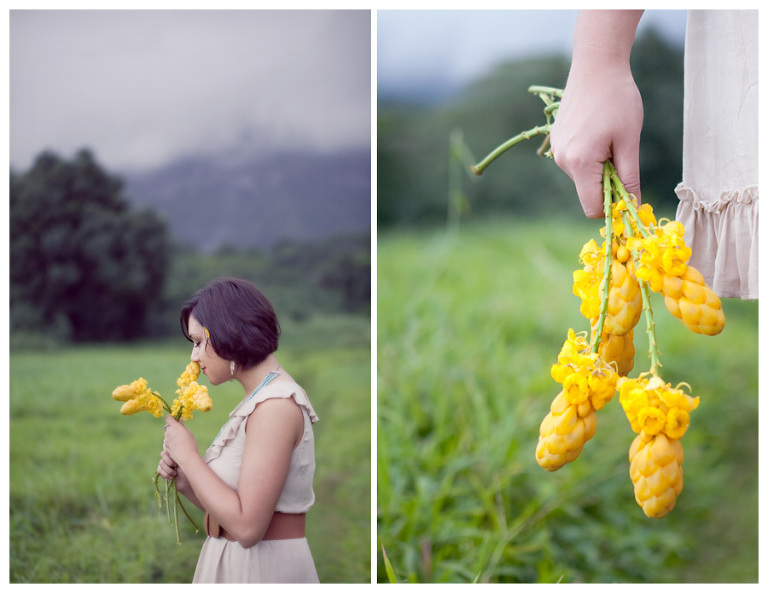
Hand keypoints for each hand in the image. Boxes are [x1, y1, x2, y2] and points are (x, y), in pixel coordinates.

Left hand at [160, 415, 198, 473]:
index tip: (174, 419)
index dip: (170, 418)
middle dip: (172, 429)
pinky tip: (177, 447)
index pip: (168, 418)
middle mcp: (168, 432)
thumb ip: (182, 425)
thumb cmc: (190, 444)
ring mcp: (166, 440)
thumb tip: (179, 419)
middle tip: (180, 433)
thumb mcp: (188, 432)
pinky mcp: (165, 447)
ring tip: (180, 442)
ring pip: (167, 436)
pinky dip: (171, 443)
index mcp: (175, 426)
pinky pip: (167, 443)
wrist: (186, 457)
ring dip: (171, 436)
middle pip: (168, 427)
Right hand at [549, 9, 643, 217]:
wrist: (595, 65)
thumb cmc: (617, 99)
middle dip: (607, 183)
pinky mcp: (557, 140)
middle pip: (588, 192)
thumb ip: (630, 176)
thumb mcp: (629, 140)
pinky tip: (598, 130)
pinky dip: (590, 156)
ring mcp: (557, 150)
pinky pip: (576, 161)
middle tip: (622, 154)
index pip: (592, 206)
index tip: (629, 194)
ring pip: (582, 176)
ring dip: (599, 167)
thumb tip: (633, 204)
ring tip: (610, 137)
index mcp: (580, 163)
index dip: (612, 207)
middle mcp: (562, 160)